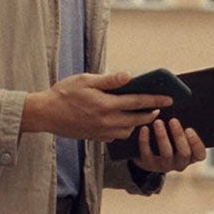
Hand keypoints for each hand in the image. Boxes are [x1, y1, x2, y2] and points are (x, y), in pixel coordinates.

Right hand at [20, 71, 172, 140]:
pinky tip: (123, 121)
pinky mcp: (95, 137)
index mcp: (106, 105)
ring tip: (142, 113)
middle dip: (151, 114)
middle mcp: (106, 121)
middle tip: (159, 108)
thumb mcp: (86, 80)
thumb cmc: (64, 93)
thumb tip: (130, 76)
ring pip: (128, 131)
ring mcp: (101, 132)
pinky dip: (124, 130)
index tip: (169, 98)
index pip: (138, 102)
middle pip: (137, 120)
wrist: (44, 114)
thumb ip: (109, 80)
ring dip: (138, 123)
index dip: (156, 100)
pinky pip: (116, 136)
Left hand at [132, 117, 206, 172]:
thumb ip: (184, 126)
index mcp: (191, 156)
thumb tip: (183, 108)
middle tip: (173, 120)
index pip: (200, 154)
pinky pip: (147, 154)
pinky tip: (144, 128)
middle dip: (179, 136)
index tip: (189, 128)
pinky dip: (145, 140)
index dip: (196, 143)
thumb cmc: (171, 138)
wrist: (150, 153)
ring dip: (162, 136)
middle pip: (184, 153)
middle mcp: (180, 163)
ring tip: (158, 122)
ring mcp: (165, 165)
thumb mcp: (179, 135)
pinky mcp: (149, 164)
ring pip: (166, 153)